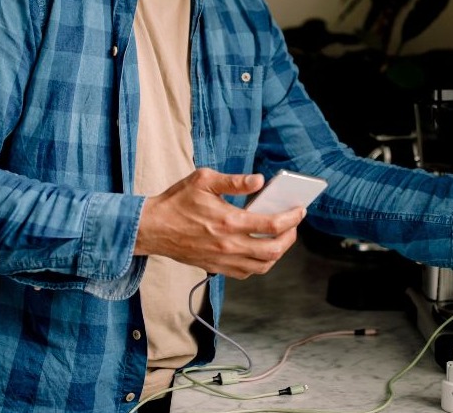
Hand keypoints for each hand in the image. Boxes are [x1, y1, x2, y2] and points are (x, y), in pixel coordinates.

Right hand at [134, 168, 305, 278]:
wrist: (152, 228)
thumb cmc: (177, 201)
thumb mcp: (204, 180)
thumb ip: (234, 181)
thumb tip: (258, 180)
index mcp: (229, 221)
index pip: (272, 224)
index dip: (292, 218)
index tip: (300, 210)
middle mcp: (229, 244)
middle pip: (273, 250)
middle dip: (290, 237)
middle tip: (294, 225)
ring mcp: (223, 259)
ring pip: (262, 265)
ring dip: (278, 253)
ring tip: (281, 237)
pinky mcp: (216, 267)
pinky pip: (247, 273)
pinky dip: (260, 264)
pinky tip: (261, 250)